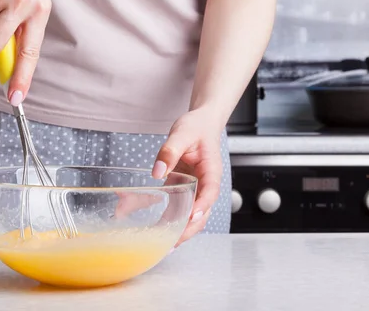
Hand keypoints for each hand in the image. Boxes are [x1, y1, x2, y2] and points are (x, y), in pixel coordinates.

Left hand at [152, 108, 222, 246]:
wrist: (201, 124)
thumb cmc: (197, 127)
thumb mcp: (182, 133)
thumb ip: (170, 151)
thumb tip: (157, 171)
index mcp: (211, 171)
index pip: (210, 193)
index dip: (202, 207)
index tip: (192, 217)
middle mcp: (206, 184)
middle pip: (202, 212)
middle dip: (189, 228)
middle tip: (172, 242)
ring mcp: (196, 189)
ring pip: (191, 215)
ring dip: (179, 230)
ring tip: (163, 245)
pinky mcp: (185, 189)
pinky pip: (179, 208)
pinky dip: (170, 220)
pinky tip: (157, 230)